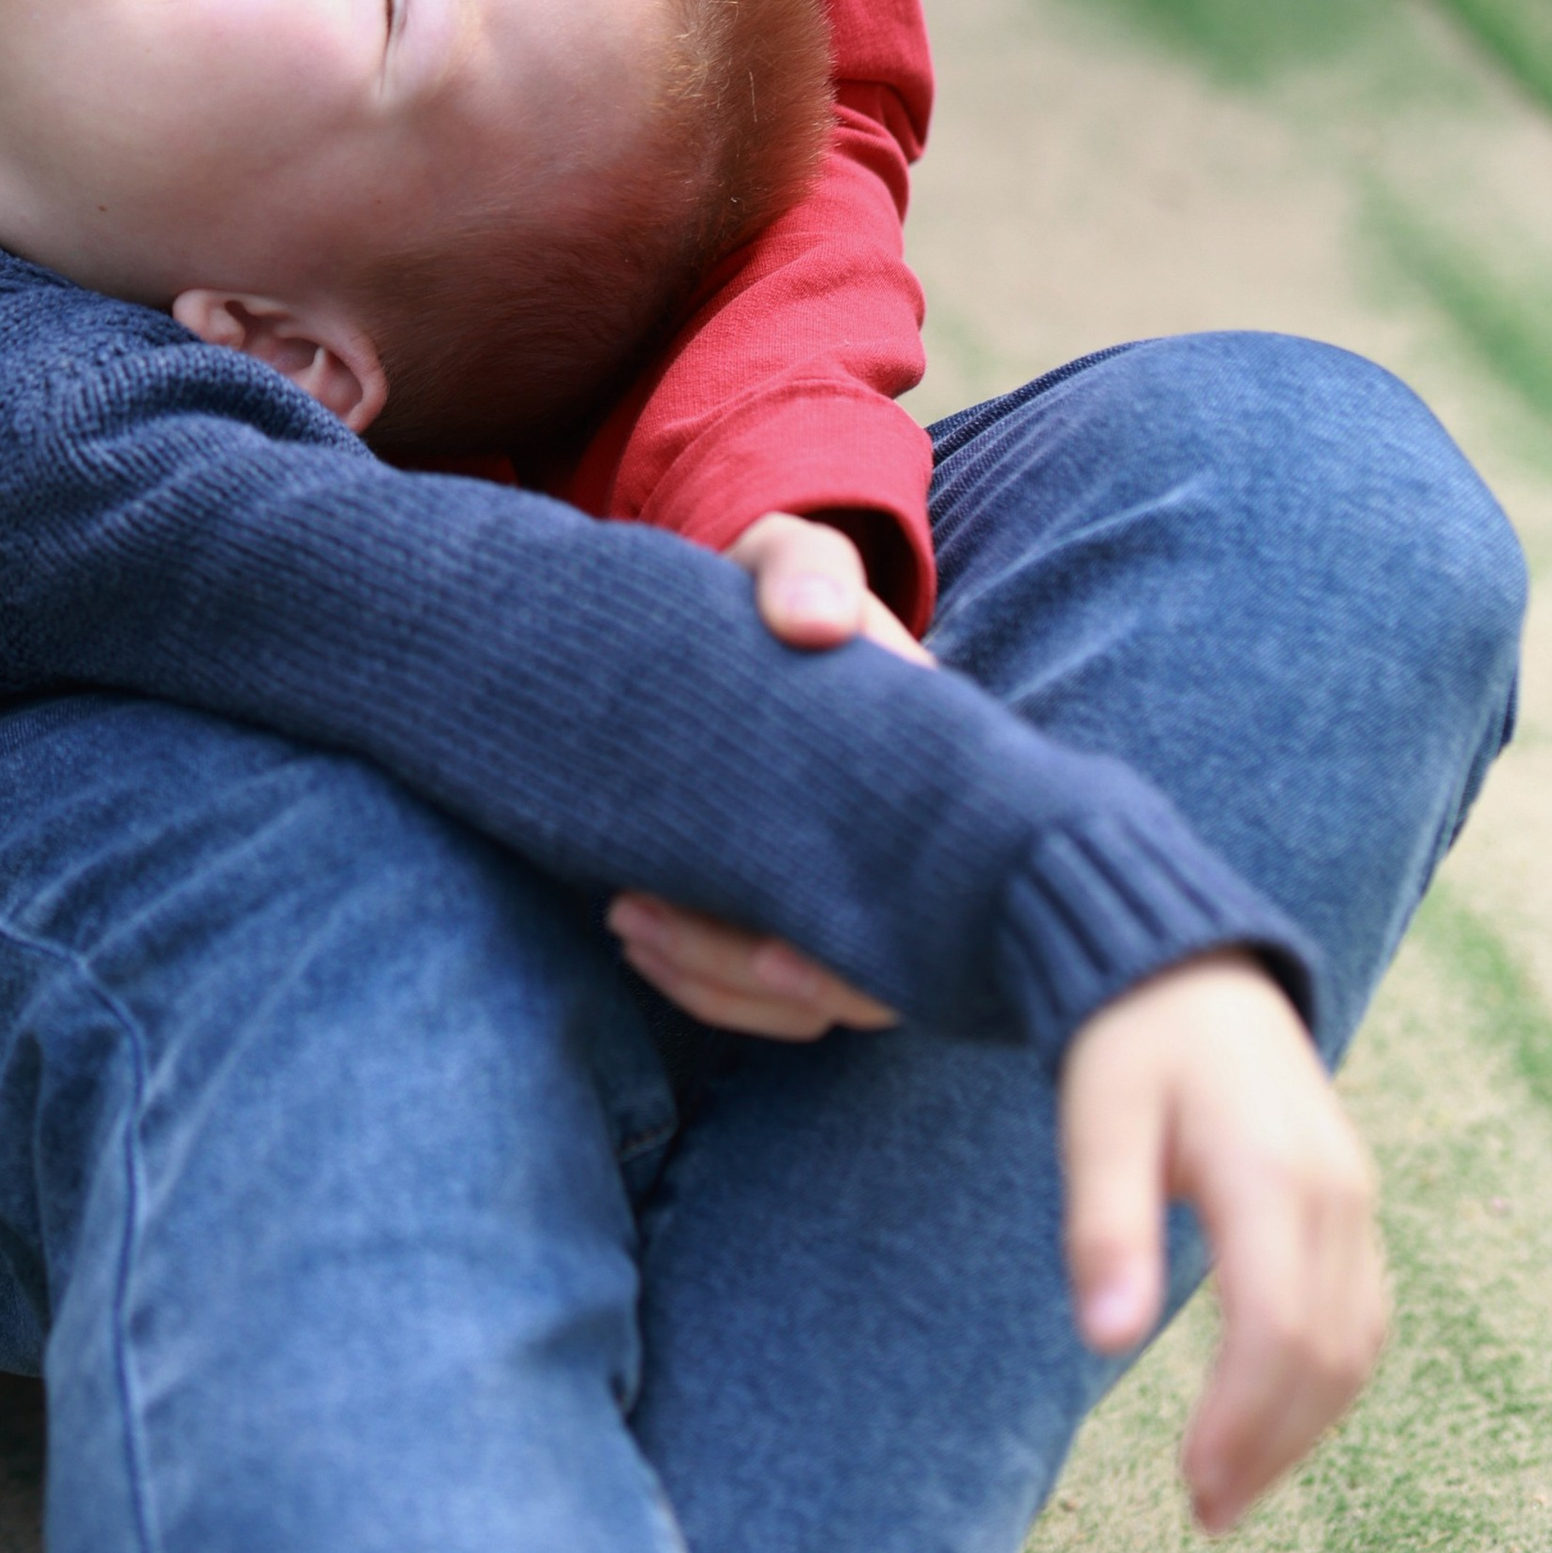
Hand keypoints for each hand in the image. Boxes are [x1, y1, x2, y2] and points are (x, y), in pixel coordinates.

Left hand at [607, 512, 927, 1036]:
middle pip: (864, 975)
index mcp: (930, 775)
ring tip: (621, 921)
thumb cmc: (783, 588)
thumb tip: (814, 623)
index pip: (928, 899)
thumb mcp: (795, 559)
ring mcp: (857, 885)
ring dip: (714, 977)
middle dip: (750, 969)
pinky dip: (706, 981)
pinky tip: (640, 940)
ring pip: (812, 993)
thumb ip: (808, 571)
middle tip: (633, 915)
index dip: (862, 954)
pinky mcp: (802, 905)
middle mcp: (905, 850)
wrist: (749, 611)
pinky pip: (774, 985)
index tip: (773, 955)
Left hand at [1062, 952, 1385, 1531]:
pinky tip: (1273, 1418)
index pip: (1277, 1326)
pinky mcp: (1351, 1204)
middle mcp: (1332, 1189)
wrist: (1191, 967)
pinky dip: (1325, 1380)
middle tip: (1207, 1514)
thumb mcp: (1096, 1117)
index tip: (1190, 1485)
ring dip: (1303, 1427)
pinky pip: (1361, 1314)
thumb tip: (1105, 1342)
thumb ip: (1104, 1224)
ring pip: (1355, 1342)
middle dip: (1270, 1446)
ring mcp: (1353, 1197)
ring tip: (1231, 1488)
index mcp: (1267, 1169)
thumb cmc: (1131, 1042)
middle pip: (1325, 1350)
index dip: (1241, 1420)